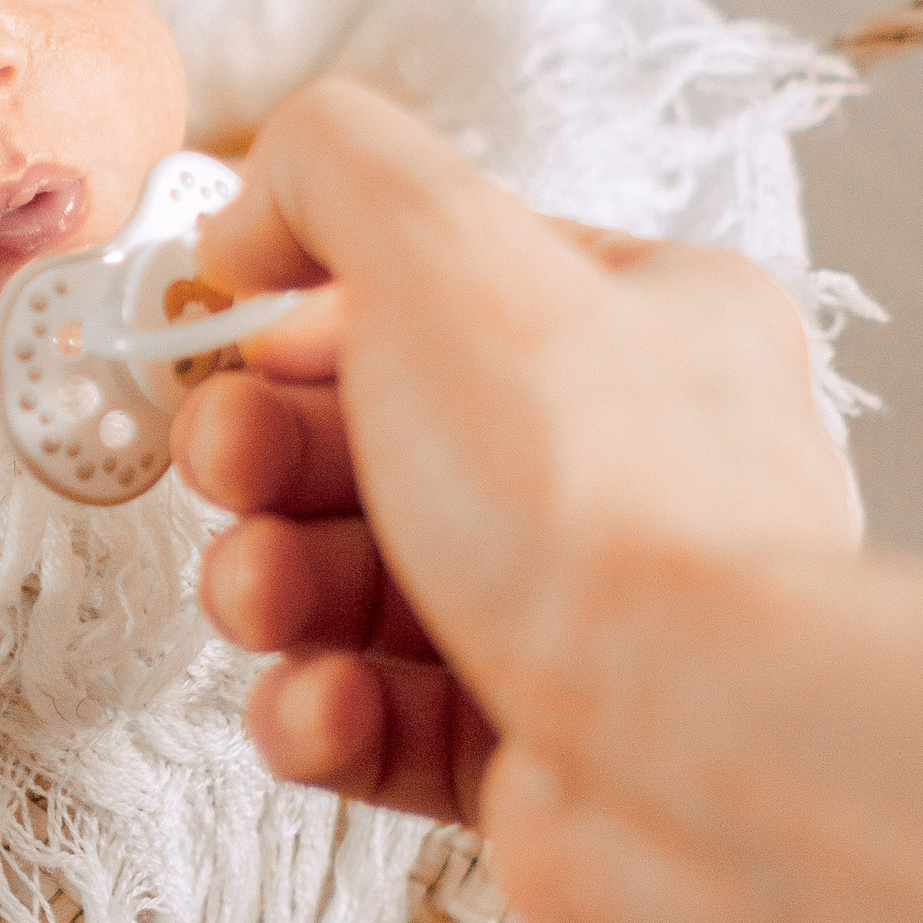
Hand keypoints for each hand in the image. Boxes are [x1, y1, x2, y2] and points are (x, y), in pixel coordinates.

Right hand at [168, 81, 858, 829]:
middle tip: (228, 466)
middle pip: (372, 442)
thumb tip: (254, 204)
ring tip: (263, 599)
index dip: (309, 313)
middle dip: (264, 461)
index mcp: (635, 328)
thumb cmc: (605, 508)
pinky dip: (320, 711)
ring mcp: (576, 618)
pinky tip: (320, 701)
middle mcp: (618, 470)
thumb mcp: (446, 247)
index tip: (231, 333)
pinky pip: (379, 716)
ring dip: (271, 587)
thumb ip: (334, 167)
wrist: (694, 756)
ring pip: (358, 588)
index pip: (438, 288)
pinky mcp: (530, 750)